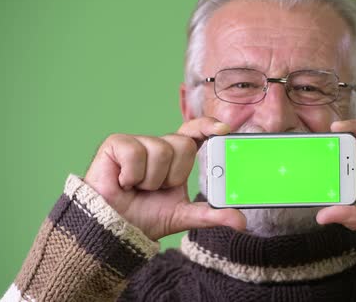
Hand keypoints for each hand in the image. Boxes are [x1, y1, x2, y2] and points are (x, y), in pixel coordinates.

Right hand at [84, 117, 245, 240]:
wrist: (114, 229)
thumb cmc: (145, 217)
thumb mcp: (183, 215)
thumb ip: (212, 214)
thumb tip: (241, 221)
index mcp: (177, 157)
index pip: (195, 133)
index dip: (208, 126)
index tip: (224, 130)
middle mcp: (159, 146)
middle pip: (183, 144)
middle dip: (174, 174)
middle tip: (157, 188)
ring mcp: (138, 142)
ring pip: (161, 151)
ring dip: (152, 179)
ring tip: (138, 187)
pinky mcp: (116, 144)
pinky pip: (136, 152)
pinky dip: (132, 175)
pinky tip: (123, 182)